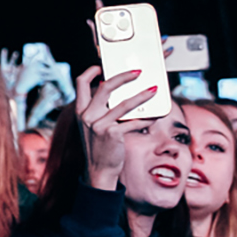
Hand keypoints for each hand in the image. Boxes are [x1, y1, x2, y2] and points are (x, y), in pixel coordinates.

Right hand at [73, 63, 156, 192]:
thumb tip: (120, 94)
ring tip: (154, 90)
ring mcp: (99, 125)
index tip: (101, 66)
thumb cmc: (100, 146)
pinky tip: (156, 116)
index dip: (90, 72)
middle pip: (104, 88)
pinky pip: (133, 122)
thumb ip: (101, 110)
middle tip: (137, 72)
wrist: (98, 170)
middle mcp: (87, 116)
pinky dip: (147, 119)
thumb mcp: (93, 126)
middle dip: (122, 77)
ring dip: (142, 95)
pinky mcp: (112, 134)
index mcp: (81, 111)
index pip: (80, 84)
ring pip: (124, 104)